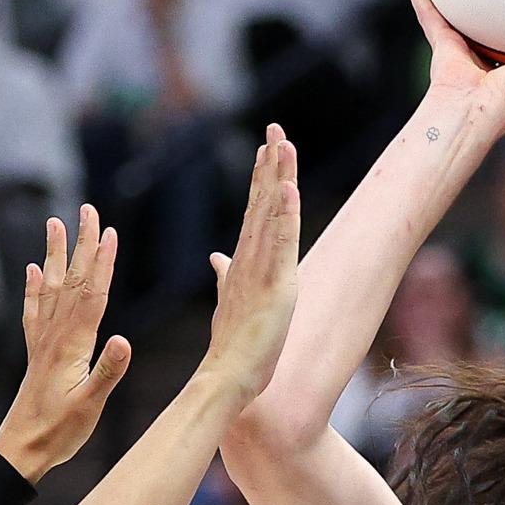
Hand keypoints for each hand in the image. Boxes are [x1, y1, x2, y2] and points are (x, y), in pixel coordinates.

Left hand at [0, 205, 131, 480]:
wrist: (21, 448)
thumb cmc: (58, 431)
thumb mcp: (90, 405)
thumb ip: (108, 372)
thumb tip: (126, 340)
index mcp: (72, 345)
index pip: (92, 295)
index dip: (102, 263)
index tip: (109, 232)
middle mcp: (55, 335)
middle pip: (73, 281)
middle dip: (82, 244)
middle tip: (88, 210)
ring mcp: (43, 342)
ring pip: (53, 288)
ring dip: (57, 254)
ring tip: (55, 223)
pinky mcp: (37, 352)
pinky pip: (35, 310)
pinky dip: (35, 287)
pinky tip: (34, 270)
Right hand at [199, 125, 302, 400]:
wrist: (227, 377)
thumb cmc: (232, 346)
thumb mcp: (230, 302)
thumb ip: (224, 276)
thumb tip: (216, 257)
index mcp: (244, 262)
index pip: (253, 211)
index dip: (260, 178)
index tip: (266, 147)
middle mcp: (250, 259)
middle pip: (261, 201)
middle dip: (269, 163)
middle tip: (274, 127)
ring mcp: (262, 270)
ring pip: (270, 213)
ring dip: (277, 176)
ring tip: (282, 142)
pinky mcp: (276, 284)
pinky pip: (281, 243)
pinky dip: (285, 214)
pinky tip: (288, 187)